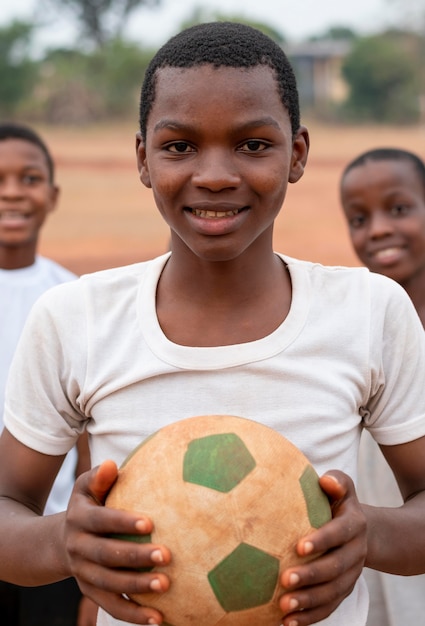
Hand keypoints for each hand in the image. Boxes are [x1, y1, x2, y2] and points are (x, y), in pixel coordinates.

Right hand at [64, 460, 170, 624]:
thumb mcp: (86, 487)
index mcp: (79, 518)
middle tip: (166, 555)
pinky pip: (111, 606)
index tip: (150, 523)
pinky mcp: (90, 592)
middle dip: (136, 557)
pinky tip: (158, 619)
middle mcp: (77, 547)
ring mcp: (82, 573)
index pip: (101, 520)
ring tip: (166, 585)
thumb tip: (111, 464)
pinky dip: (133, 614)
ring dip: (137, 587)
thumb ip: (99, 476)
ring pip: (109, 584)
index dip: (123, 522)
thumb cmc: (88, 505)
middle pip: (106, 555)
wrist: (60, 540)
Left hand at [279, 471, 366, 625]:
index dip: (322, 540)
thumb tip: (325, 479)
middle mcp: (356, 552)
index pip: (339, 533)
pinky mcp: (343, 591)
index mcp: (354, 525)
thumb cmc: (339, 502)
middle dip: (311, 575)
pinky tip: (287, 623)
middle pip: (335, 568)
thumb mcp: (343, 488)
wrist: (363, 529)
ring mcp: (351, 574)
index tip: (298, 547)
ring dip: (308, 601)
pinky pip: (329, 607)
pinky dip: (310, 617)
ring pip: (333, 592)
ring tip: (283, 606)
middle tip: (285, 579)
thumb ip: (336, 482)